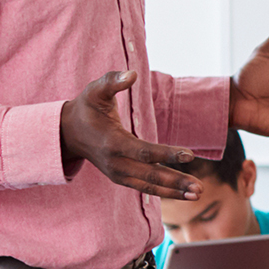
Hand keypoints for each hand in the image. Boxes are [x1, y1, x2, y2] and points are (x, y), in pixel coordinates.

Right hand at [59, 70, 200, 198]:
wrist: (68, 132)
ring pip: (149, 186)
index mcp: (113, 142)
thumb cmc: (86, 108)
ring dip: (174, 192)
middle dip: (176, 182)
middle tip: (200, 189)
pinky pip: (145, 187)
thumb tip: (132, 74)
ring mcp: (117, 173)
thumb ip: (113, 81)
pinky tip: (184, 193)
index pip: (145, 152)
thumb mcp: (95, 90)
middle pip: (150, 175)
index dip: (167, 154)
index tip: (190, 155)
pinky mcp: (121, 178)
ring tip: (198, 194)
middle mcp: (115, 163)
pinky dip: (164, 191)